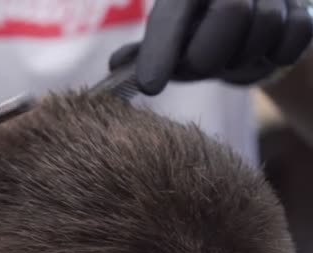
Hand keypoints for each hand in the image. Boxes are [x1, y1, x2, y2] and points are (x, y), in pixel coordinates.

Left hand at [110, 0, 312, 94]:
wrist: (254, 23)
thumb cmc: (202, 33)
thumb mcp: (173, 39)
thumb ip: (147, 52)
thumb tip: (116, 66)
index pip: (172, 17)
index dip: (160, 51)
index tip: (149, 87)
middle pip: (232, 11)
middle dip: (214, 52)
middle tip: (203, 65)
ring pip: (266, 23)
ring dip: (245, 56)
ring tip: (233, 55)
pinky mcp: (304, 4)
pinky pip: (296, 35)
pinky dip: (276, 55)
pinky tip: (263, 51)